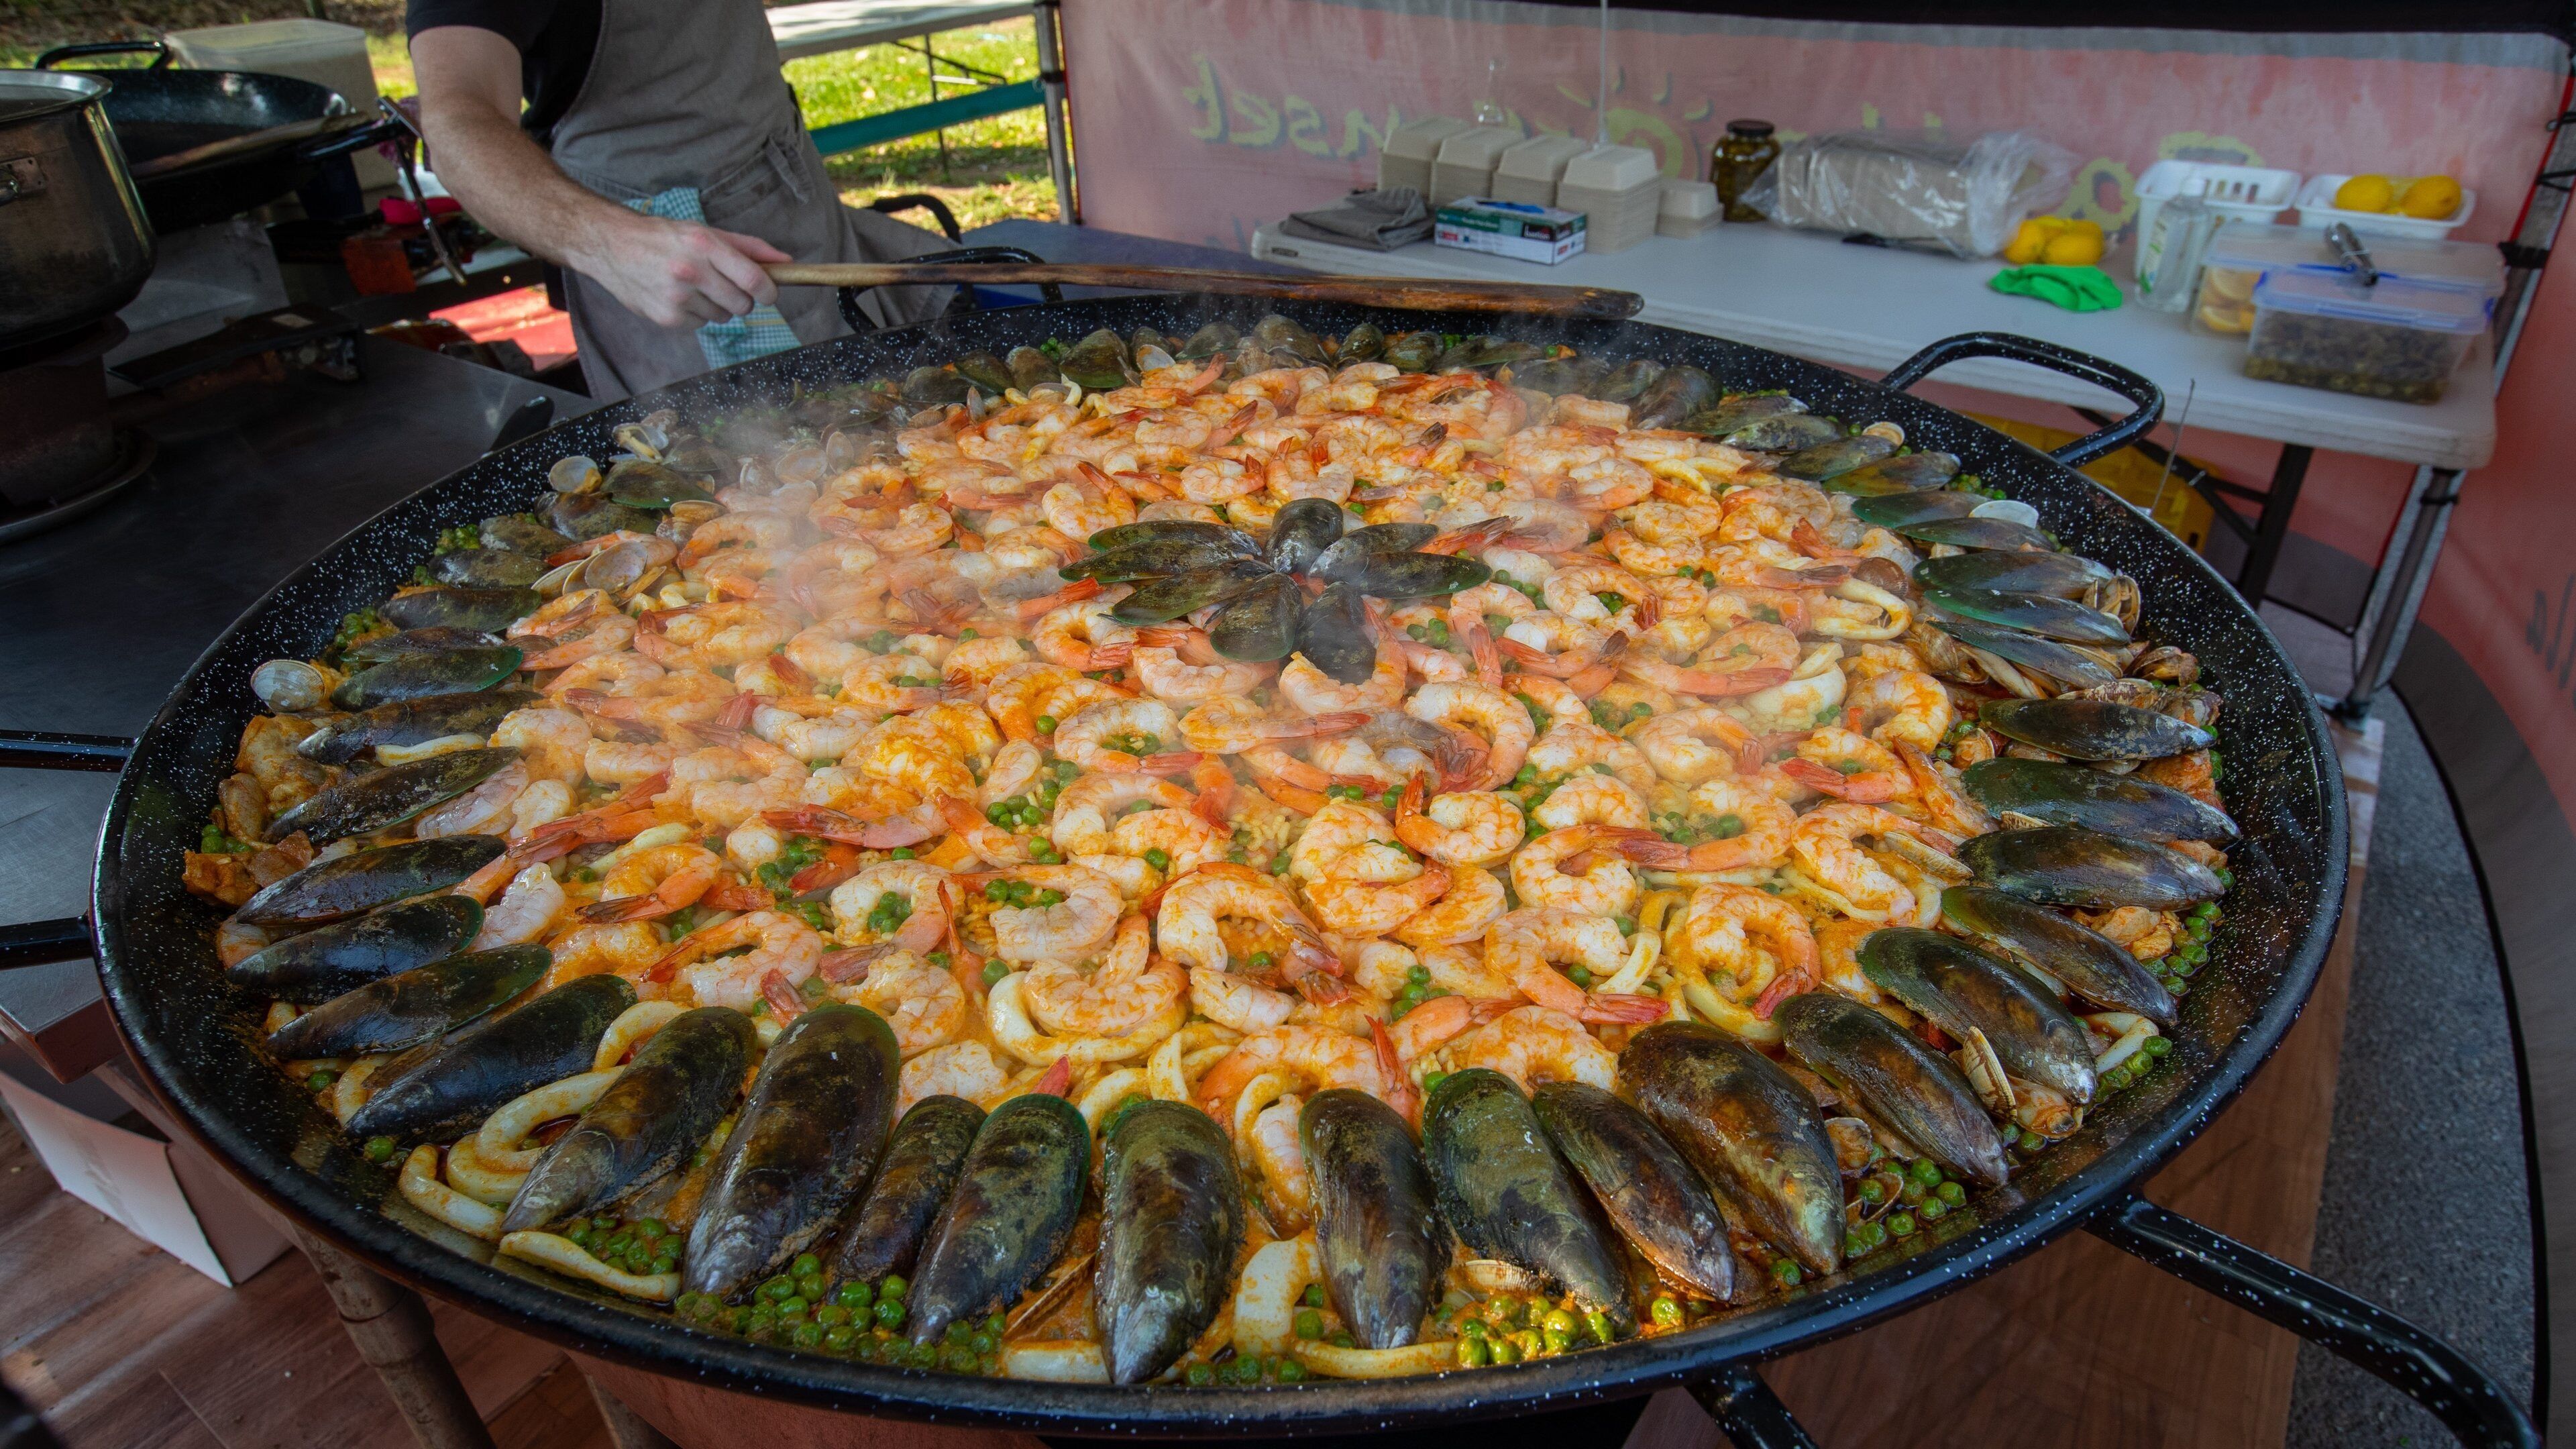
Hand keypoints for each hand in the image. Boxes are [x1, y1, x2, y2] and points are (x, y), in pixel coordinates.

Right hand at [576, 213, 790, 327]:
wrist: (613, 246)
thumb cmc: (665, 237)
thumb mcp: (706, 232)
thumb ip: (749, 248)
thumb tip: (787, 261)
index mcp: (705, 245)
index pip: (755, 279)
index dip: (770, 292)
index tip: (769, 293)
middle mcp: (691, 271)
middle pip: (743, 304)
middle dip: (742, 299)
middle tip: (725, 285)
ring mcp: (677, 297)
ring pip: (723, 317)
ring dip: (717, 306)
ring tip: (694, 286)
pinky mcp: (666, 317)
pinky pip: (701, 325)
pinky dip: (696, 314)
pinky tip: (678, 296)